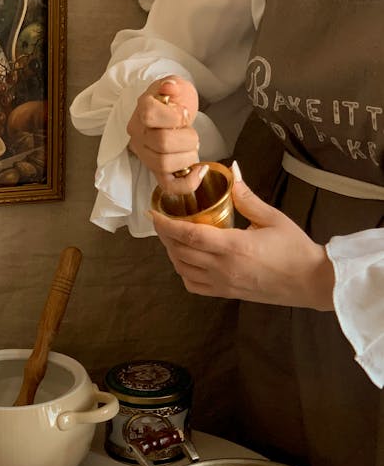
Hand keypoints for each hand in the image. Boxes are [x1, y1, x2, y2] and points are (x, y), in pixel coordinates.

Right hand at [126, 75, 204, 194]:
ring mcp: (145, 156)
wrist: (170, 113)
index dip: (173, 117)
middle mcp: (138, 136)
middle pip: (162, 143)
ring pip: (164, 164)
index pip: (150, 115)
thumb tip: (170, 89)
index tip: (183, 114)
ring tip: (191, 148)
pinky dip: (188, 183)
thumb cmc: (175, 100)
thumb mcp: (176, 85)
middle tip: (191, 134)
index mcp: (141, 111)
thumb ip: (173, 84)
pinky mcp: (156, 172)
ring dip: (188, 157)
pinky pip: (169, 186)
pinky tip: (201, 171)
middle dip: (187, 139)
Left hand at [151, 166, 334, 310]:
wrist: (310, 282)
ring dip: (173, 253)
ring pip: (183, 270)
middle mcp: (223, 268)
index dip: (168, 225)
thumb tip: (232, 172)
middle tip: (161, 220)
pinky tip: (186, 260)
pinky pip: (195, 286)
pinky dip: (184, 272)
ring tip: (172, 237)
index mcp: (233, 247)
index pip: (190, 236)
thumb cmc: (295, 249)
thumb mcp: (272, 218)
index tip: (155, 214)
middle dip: (166, 236)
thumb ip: (247, 197)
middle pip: (180, 252)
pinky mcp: (226, 293)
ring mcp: (223, 284)